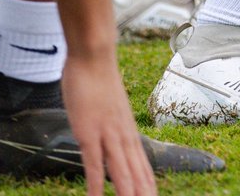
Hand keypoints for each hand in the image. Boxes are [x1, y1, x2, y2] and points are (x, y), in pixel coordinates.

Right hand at [61, 52, 156, 195]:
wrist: (94, 56)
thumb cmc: (98, 81)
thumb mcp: (110, 110)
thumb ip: (110, 127)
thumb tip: (106, 141)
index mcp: (129, 133)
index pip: (144, 169)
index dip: (149, 188)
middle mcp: (124, 137)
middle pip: (138, 176)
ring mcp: (108, 135)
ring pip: (122, 173)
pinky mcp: (89, 133)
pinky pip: (93, 164)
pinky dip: (96, 186)